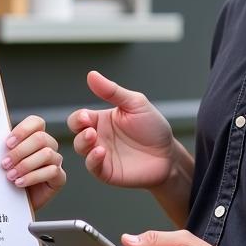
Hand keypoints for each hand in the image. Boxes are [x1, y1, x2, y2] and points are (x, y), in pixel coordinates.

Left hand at [2, 115, 65, 211]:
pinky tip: (20, 183)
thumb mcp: (5, 159)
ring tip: (11, 175)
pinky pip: (51, 171)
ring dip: (25, 165)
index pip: (36, 122)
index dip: (22, 130)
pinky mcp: (59, 177)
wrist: (13, 202)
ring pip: (46, 153)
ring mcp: (55, 161)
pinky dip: (32, 177)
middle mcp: (48, 146)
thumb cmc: (9, 177)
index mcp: (35, 136)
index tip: (7, 144)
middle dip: (20, 151)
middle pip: (40, 138)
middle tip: (5, 163)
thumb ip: (5, 148)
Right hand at [67, 71, 177, 188]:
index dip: (79, 117)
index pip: (80, 117)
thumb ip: (112, 91)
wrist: (169, 154)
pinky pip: (92, 166)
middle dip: (77, 128)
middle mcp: (98, 137)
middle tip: (89, 127)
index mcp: (101, 120)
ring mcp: (102, 155)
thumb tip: (91, 74)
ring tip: (93, 137)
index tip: (86, 116)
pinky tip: (101, 152)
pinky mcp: (107, 171)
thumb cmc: (153, 128)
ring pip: (81, 149)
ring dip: (83, 142)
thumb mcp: (134, 104)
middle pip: (76, 132)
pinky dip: (92, 159)